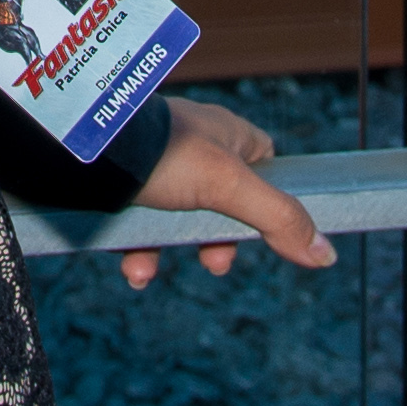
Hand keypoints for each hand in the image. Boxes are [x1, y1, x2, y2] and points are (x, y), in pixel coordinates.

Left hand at [114, 96, 333, 289]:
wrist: (80, 149)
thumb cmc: (162, 155)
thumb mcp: (229, 188)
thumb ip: (278, 219)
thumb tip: (326, 254)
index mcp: (226, 134)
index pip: (264, 162)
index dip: (270, 200)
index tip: (264, 231)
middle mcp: (192, 147)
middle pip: (221, 202)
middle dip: (214, 240)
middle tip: (212, 262)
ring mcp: (155, 165)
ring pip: (175, 218)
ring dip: (168, 251)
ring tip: (148, 271)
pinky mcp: (122, 184)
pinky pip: (137, 222)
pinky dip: (137, 249)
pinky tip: (132, 268)